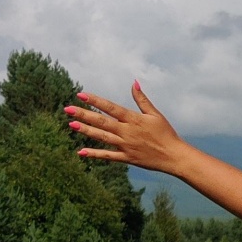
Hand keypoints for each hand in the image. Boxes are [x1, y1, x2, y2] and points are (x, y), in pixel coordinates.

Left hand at [65, 82, 186, 173]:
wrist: (174, 156)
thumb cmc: (166, 133)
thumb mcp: (155, 114)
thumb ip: (142, 99)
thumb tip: (134, 82)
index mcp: (133, 119)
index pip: (110, 108)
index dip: (95, 101)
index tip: (81, 95)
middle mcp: (127, 132)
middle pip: (102, 121)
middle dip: (84, 114)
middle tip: (68, 109)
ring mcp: (126, 146)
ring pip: (102, 137)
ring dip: (86, 130)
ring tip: (71, 124)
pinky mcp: (127, 158)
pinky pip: (108, 156)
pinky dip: (95, 154)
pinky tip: (81, 152)